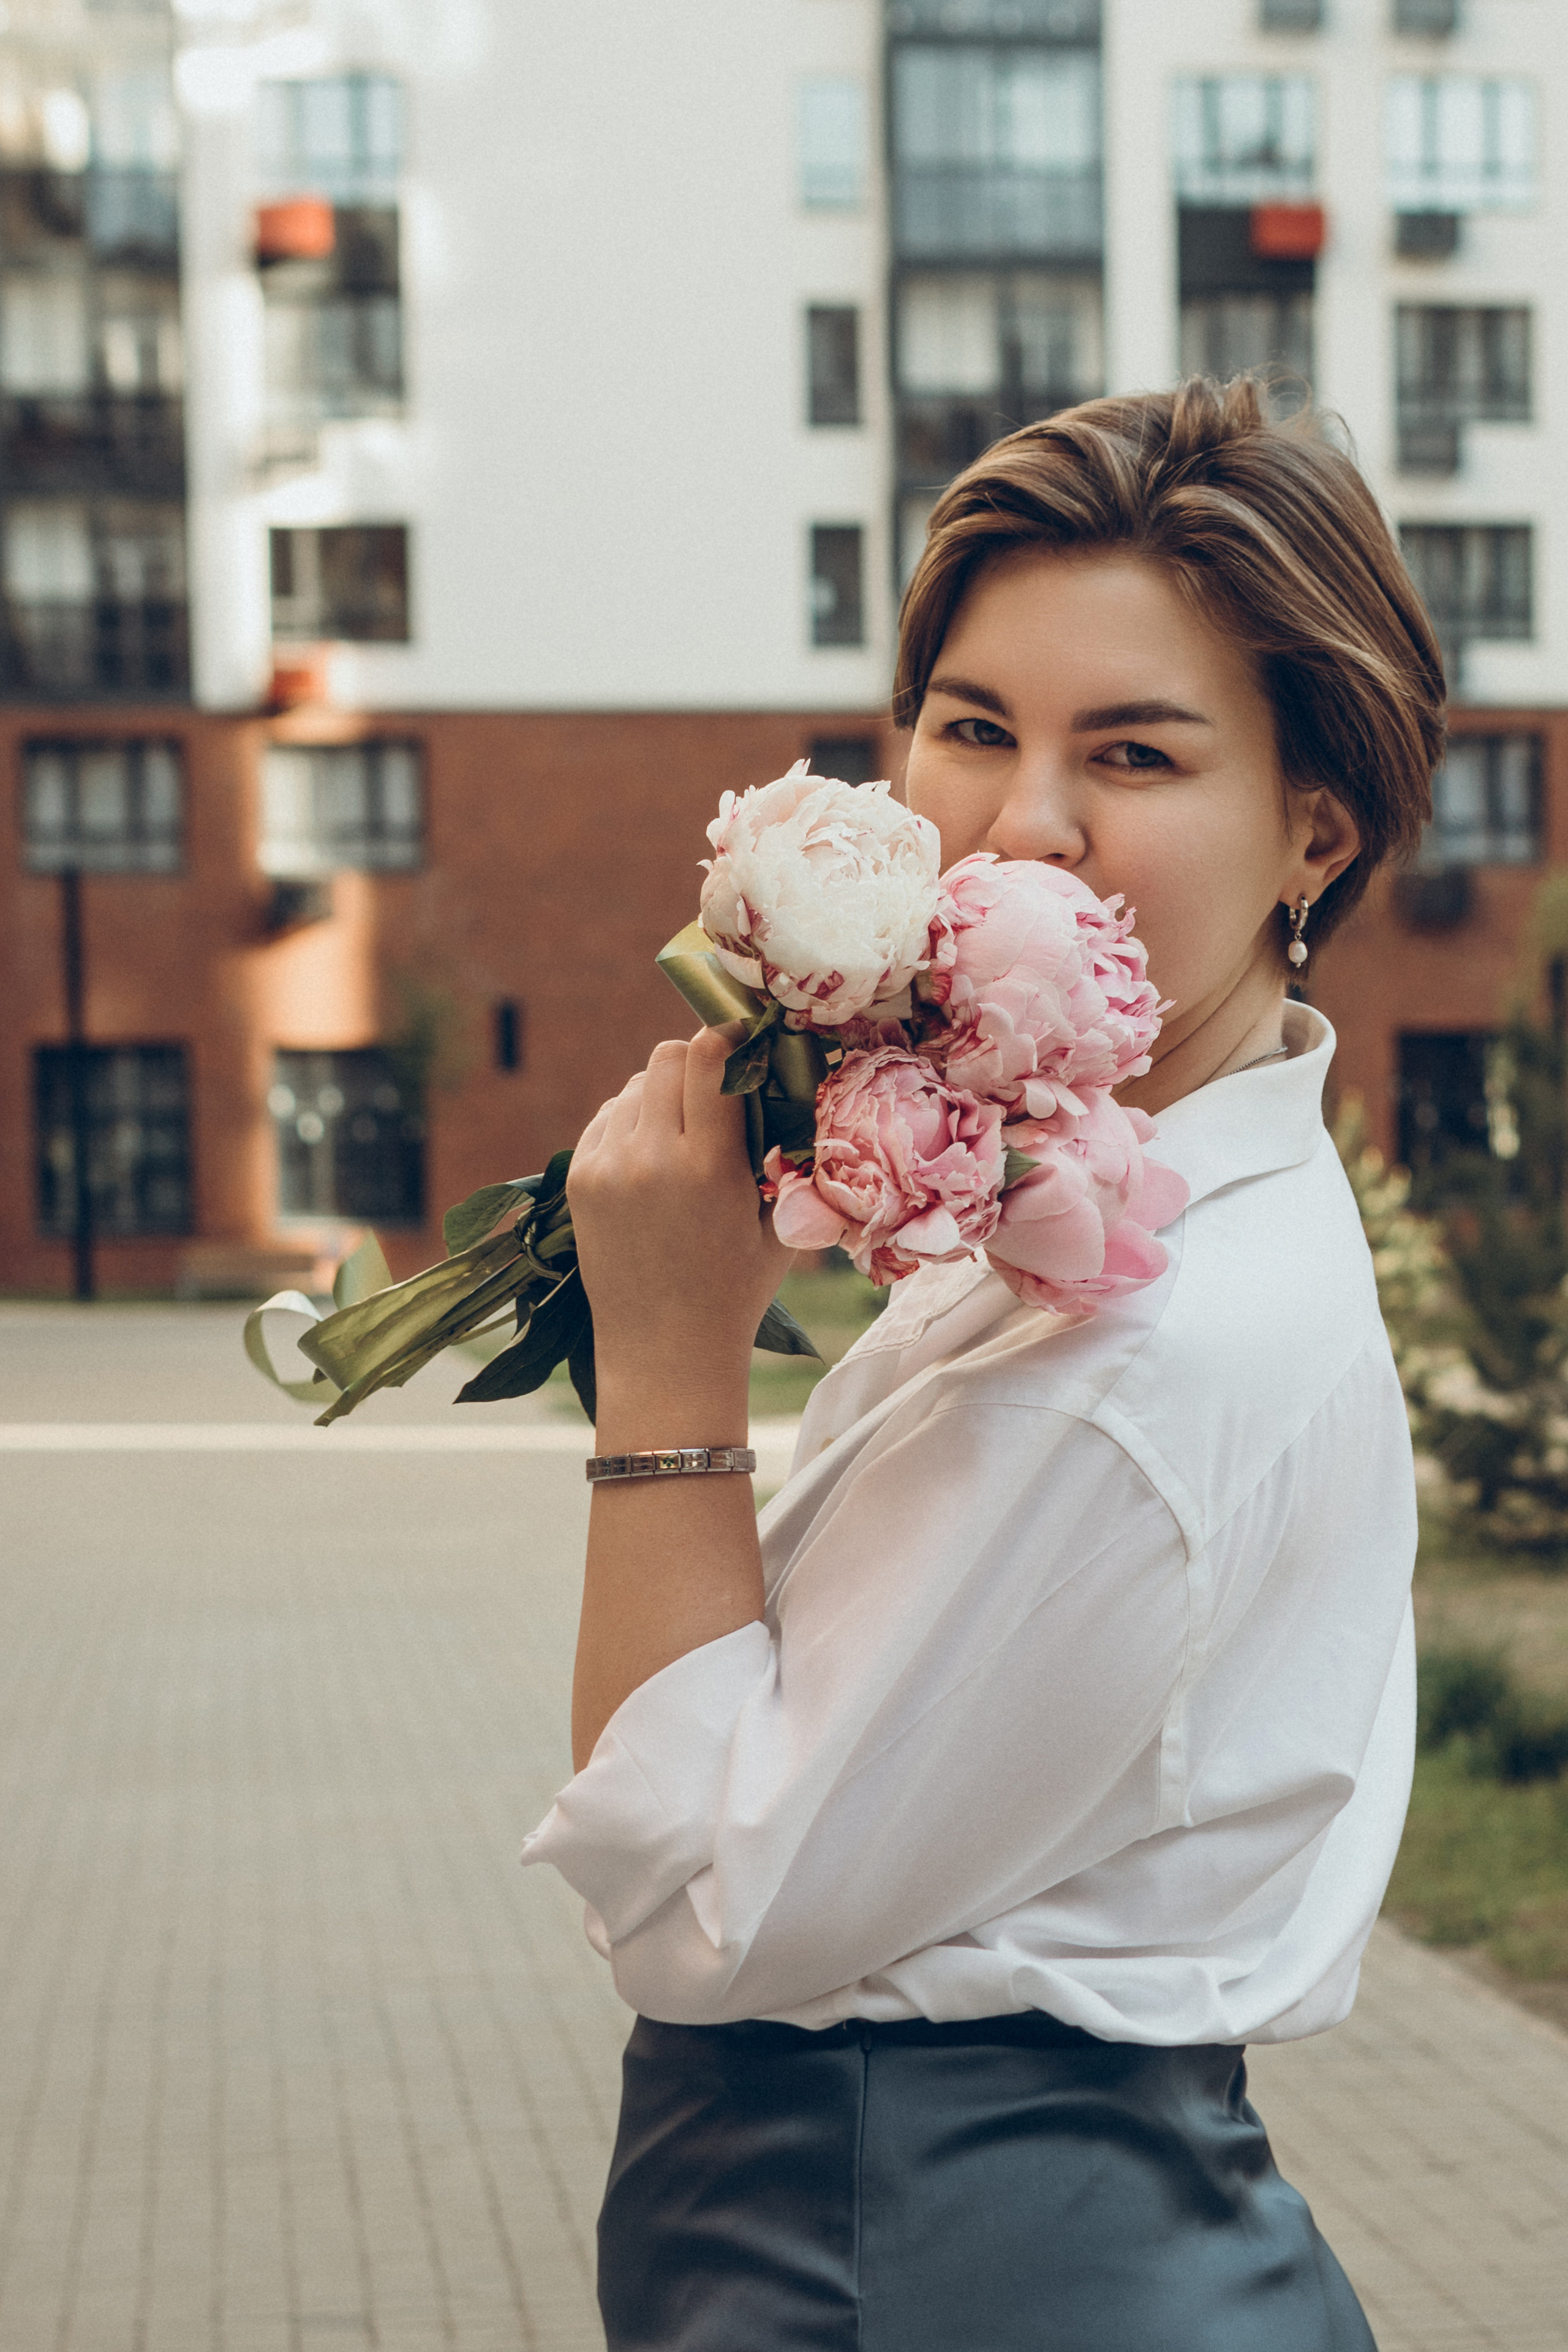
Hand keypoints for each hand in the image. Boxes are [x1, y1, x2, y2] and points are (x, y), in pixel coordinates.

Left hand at [566, 1026, 790, 1404]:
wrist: (665, 1353)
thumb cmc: (736, 1289)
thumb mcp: (778, 1220)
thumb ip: (780, 1149)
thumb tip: (783, 1080)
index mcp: (709, 1166)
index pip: (710, 1056)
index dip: (730, 1034)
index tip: (746, 1036)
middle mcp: (651, 1158)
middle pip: (668, 1056)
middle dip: (698, 1061)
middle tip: (718, 1085)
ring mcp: (607, 1168)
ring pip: (635, 1085)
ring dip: (664, 1092)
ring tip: (686, 1130)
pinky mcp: (579, 1180)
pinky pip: (608, 1118)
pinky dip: (632, 1121)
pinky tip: (653, 1154)